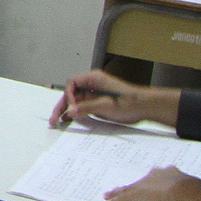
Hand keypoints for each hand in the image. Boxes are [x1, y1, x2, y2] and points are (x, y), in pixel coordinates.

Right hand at [51, 69, 178, 128]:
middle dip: (62, 105)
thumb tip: (70, 112)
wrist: (145, 108)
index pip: (72, 83)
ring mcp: (94, 95)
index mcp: (93, 79)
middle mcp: (92, 85)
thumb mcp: (107, 105)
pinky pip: (83, 108)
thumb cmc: (129, 102)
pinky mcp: (97, 104)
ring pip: (75, 102)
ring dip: (67, 110)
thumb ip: (87, 108)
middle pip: (71, 93)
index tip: (71, 107)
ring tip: (57, 121)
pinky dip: (76, 114)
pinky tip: (70, 121)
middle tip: (54, 118)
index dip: (68, 95)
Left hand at [107, 165, 200, 200]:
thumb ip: (194, 192)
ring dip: (118, 192)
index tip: (156, 185)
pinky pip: (123, 197)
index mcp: (171, 173)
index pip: (161, 176)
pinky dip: (116, 200)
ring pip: (129, 188)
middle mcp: (156, 175)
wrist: (185, 193)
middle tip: (130, 190)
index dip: (158, 182)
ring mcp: (145, 184)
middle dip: (136, 186)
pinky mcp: (136, 193)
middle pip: (143, 181)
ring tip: (110, 195)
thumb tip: (200, 199)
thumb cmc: (194, 191)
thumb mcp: (197, 189)